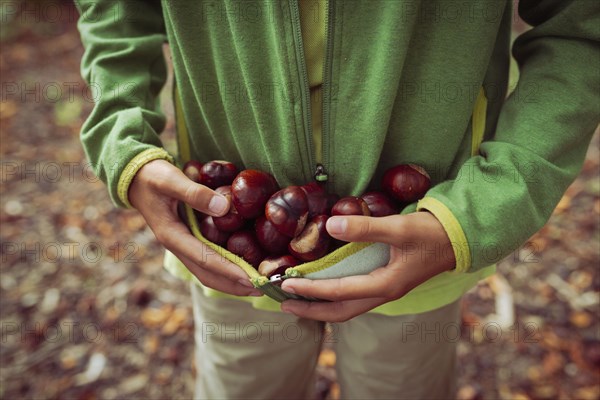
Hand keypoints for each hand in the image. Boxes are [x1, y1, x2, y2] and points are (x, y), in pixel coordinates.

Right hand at [129, 159, 261, 295]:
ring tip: (256, 286)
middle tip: (262, 291)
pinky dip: (225, 268)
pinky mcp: (187, 240)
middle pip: (207, 275)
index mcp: (171, 236)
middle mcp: (177, 246)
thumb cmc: (152, 176)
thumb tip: (224, 208)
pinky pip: (207, 260)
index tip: (251, 280)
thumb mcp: (170, 179)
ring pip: (207, 271)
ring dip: (230, 281)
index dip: (230, 271)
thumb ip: (195, 193)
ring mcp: (182, 245)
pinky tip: (242, 266)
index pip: (205, 259)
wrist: (134, 177)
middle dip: (234, 285)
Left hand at [280, 212, 455, 320]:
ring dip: (322, 306)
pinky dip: (336, 296)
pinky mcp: (388, 282)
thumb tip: (330, 225)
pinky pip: (355, 297)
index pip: (338, 292)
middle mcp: (383, 293)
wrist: (459, 238)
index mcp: (385, 285)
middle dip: (311, 310)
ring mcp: (386, 290)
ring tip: (299, 300)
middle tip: (283, 303)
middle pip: (340, 311)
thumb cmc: (431, 234)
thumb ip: (365, 228)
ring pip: (348, 306)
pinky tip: (326, 287)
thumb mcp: (398, 228)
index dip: (310, 290)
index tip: (287, 285)